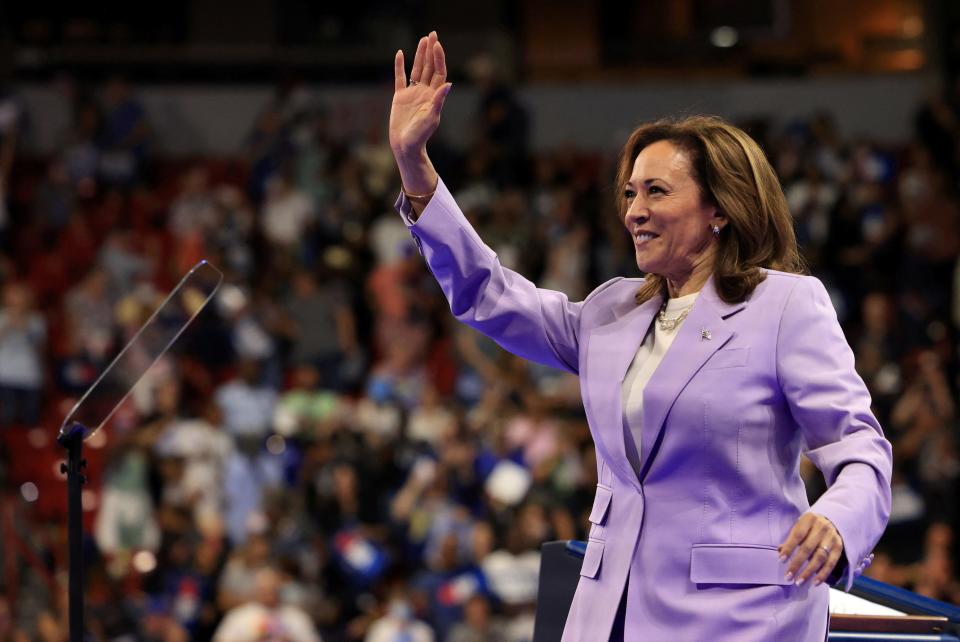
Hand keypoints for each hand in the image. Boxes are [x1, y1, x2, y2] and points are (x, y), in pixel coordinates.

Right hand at [389, 31, 451, 158]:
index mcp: (434, 96)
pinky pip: (400, 78)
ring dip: (420, 55)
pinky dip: (399, 66)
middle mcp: (425, 92)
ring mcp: (412, 93)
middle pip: (430, 67)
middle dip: (431, 51)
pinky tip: (400, 54)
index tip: (437, 45)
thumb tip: (449, 84)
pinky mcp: (400, 97)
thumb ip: (439, 100)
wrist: (405, 145)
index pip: (439, 72)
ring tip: (422, 39)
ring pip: (417, 69)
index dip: (438, 58)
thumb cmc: (420, 135)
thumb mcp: (431, 117)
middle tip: (432, 34)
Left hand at [779, 512, 843, 585]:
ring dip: (809, 572)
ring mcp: (832, 537)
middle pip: (808, 548)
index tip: (781, 560)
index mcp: (809, 519)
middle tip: (788, 577)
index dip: (789, 548)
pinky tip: (814, 583)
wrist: (832, 520)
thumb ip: (791, 538)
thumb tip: (780, 551)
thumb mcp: (799, 526)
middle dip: (797, 564)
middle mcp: (822, 527)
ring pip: (820, 557)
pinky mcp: (839, 547)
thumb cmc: (809, 526)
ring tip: (799, 582)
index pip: (797, 535)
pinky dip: (823, 574)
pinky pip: (831, 563)